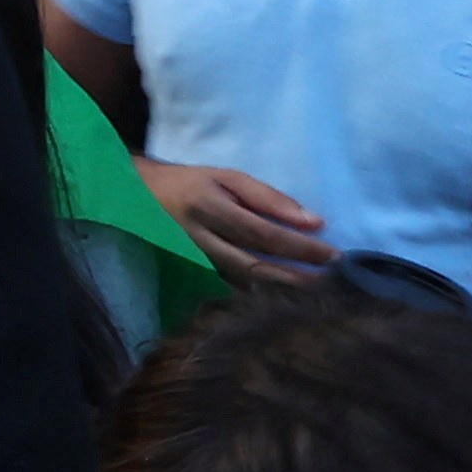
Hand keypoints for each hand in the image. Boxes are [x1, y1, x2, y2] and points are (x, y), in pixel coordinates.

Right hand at [136, 158, 329, 280]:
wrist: (137, 195)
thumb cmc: (190, 182)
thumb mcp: (227, 177)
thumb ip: (269, 198)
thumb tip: (313, 222)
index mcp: (210, 207)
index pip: (264, 234)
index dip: (300, 247)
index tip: (334, 254)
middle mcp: (200, 238)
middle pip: (256, 266)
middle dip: (297, 276)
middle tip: (333, 281)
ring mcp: (194, 261)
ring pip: (245, 283)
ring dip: (283, 290)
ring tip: (317, 291)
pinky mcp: (193, 274)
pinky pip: (233, 287)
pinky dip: (263, 293)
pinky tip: (286, 294)